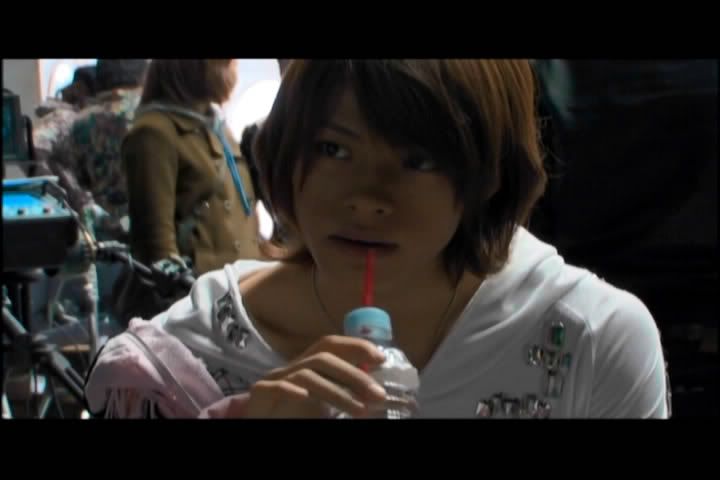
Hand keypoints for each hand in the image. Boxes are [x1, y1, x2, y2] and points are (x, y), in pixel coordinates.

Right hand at [244, 335, 386, 417]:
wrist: (261, 424)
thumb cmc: (293, 416)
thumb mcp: (323, 404)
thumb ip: (344, 395)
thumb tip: (375, 393)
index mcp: (307, 366)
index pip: (331, 344)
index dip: (356, 345)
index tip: (381, 358)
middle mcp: (291, 368)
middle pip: (322, 357)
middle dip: (354, 374)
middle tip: (378, 394)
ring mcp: (274, 379)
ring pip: (306, 374)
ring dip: (337, 392)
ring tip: (360, 410)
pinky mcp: (260, 394)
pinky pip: (276, 387)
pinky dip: (292, 390)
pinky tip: (307, 398)